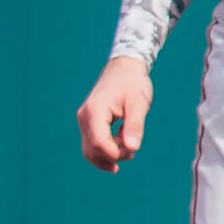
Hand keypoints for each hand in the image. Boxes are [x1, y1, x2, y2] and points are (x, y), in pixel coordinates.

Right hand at [77, 56, 152, 171]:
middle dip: (113, 156)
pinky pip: (92, 144)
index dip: (116, 153)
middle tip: (132, 151)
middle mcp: (84, 117)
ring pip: (90, 150)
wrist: (125, 67)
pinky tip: (121, 146)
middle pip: (92, 150)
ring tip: (128, 151)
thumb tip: (132, 148)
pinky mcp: (88, 122)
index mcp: (95, 111)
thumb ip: (135, 126)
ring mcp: (84, 120)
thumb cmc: (133, 82)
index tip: (133, 150)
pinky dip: (106, 150)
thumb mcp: (139, 103)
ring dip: (108, 156)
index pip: (99, 144)